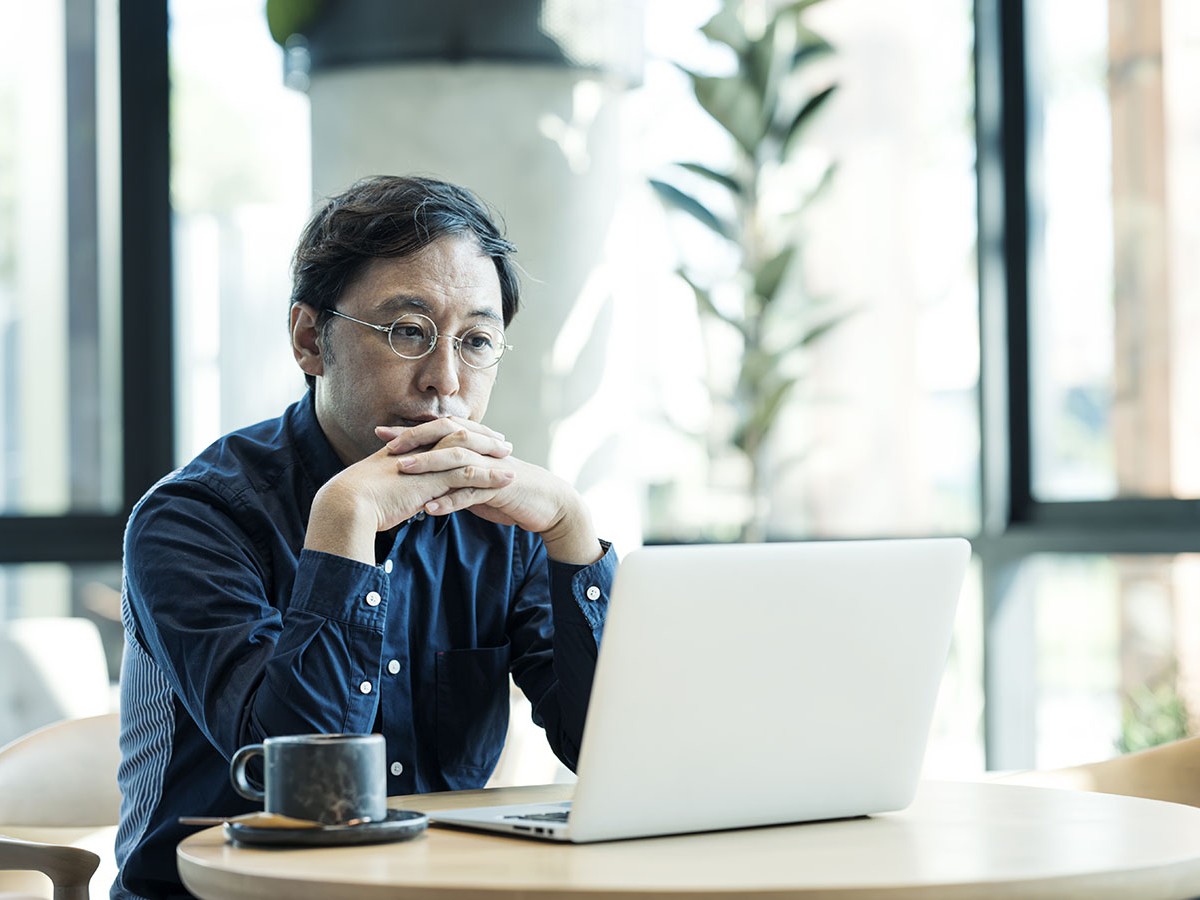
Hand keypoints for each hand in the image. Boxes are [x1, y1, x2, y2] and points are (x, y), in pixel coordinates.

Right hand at [304, 418, 513, 563]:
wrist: (346, 506)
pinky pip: (468, 474)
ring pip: (467, 450)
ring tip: (511, 456)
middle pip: (457, 433)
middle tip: (502, 441)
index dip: (459, 433)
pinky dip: (490, 476)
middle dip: (482, 436)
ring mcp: (425, 463)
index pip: (438, 433)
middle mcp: (417, 449)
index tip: (476, 437)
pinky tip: (507, 480)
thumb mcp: (383, 491)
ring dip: (491, 453)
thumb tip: (412, 497)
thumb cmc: (358, 504)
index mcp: (405, 449)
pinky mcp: (431, 480)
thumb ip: (400, 488)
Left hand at [377, 423, 602, 565]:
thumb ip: (451, 474)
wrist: (546, 503)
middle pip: (446, 435)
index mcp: (475, 445)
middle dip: (416, 439)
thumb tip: (421, 475)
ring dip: (428, 466)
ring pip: (457, 460)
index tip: (381, 434)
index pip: (439, 430)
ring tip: (402, 471)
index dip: (410, 431)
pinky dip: (450, 501)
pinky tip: (430, 510)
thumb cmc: (506, 490)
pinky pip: (472, 493)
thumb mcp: (476, 479)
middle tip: (389, 447)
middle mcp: (482, 450)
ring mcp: (492, 468)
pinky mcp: (501, 488)